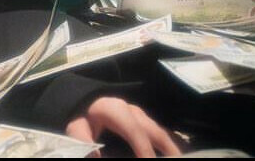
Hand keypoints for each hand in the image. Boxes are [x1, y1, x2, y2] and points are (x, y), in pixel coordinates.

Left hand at [66, 96, 180, 156]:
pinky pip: (158, 131)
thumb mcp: (76, 127)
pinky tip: (171, 154)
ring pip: (160, 131)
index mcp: (116, 111)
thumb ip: (84, 142)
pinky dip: (167, 143)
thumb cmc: (81, 115)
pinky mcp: (142, 118)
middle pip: (156, 131)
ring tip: (178, 159)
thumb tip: (97, 156)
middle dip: (169, 150)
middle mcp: (132, 111)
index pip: (136, 133)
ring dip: (171, 148)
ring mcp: (139, 113)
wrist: (82, 99)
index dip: (145, 151)